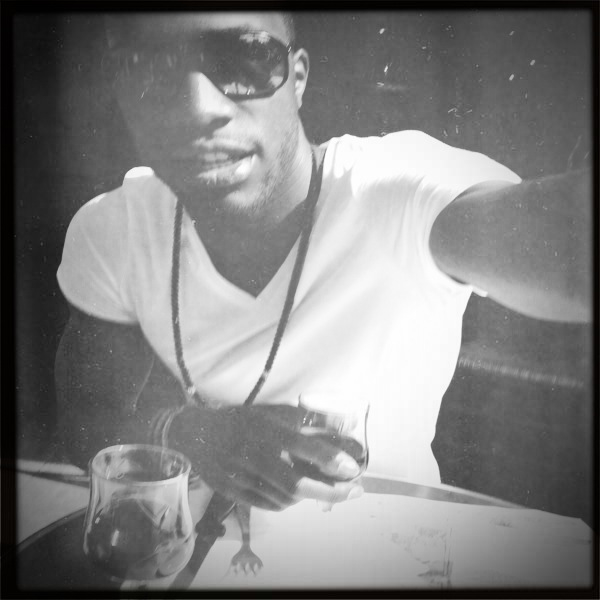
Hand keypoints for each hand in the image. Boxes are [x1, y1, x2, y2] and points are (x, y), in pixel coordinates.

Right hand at [168, 404, 363, 510]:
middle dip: (329, 491)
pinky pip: (269, 504)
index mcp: (265, 429)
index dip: (330, 459)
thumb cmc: (245, 421)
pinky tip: (298, 494)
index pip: (302, 446)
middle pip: (295, 483)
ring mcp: (240, 476)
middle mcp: (253, 453)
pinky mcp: (232, 492)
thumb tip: (348, 423)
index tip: (353, 469)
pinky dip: (288, 502)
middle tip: (355, 491)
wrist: (197, 433)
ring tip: (328, 488)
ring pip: (284, 497)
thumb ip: (311, 420)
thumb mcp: (276, 412)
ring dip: (310, 495)